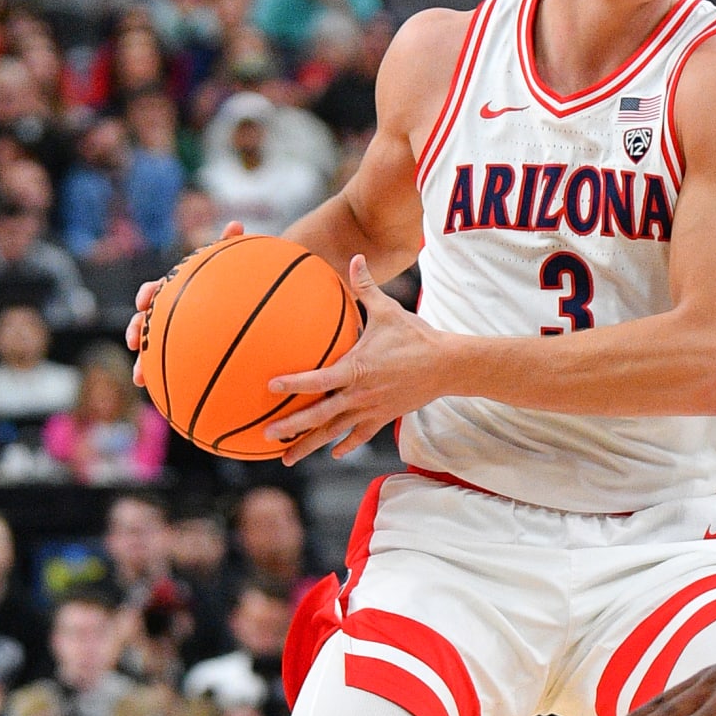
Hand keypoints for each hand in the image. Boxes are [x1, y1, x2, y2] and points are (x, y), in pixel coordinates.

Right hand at [126, 222, 243, 386]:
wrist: (244, 304)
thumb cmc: (238, 282)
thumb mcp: (236, 265)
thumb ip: (231, 247)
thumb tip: (236, 224)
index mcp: (178, 290)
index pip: (157, 289)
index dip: (148, 295)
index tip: (144, 301)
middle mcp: (171, 311)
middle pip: (145, 320)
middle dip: (135, 331)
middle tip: (132, 341)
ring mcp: (175, 333)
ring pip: (152, 348)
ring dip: (143, 363)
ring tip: (140, 378)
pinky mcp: (184, 353)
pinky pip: (172, 369)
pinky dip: (167, 381)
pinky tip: (169, 398)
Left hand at [264, 255, 437, 463]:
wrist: (448, 365)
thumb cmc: (416, 336)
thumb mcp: (389, 310)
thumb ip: (366, 287)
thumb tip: (356, 257)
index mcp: (357, 368)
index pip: (318, 379)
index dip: (294, 383)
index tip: (270, 386)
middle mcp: (360, 394)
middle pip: (320, 416)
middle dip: (292, 427)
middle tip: (267, 434)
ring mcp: (371, 409)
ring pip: (334, 432)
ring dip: (309, 445)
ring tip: (287, 458)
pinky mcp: (383, 417)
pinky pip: (360, 436)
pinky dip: (345, 445)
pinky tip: (332, 452)